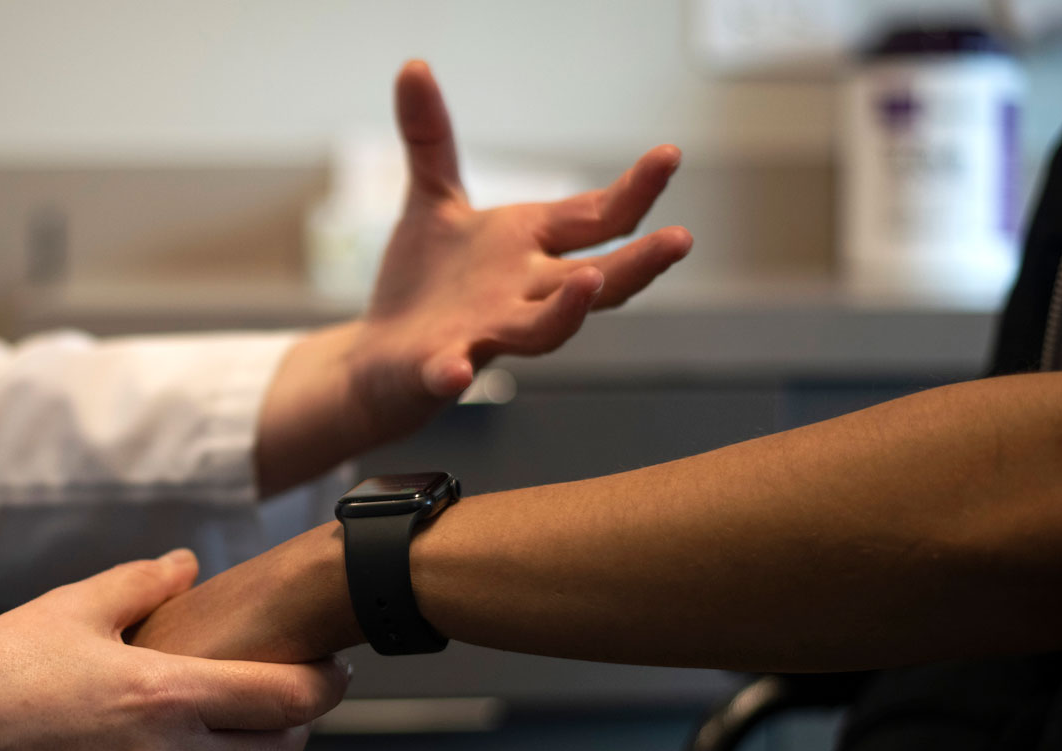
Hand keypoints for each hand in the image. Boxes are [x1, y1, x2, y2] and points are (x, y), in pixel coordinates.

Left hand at [256, 61, 691, 493]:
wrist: (380, 357)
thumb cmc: (424, 285)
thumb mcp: (431, 201)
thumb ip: (431, 138)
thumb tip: (414, 65)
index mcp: (529, 247)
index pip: (594, 218)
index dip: (634, 190)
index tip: (669, 154)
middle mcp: (522, 294)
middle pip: (595, 281)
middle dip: (638, 263)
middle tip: (682, 239)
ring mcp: (485, 334)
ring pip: (542, 331)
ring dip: (567, 311)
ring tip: (589, 283)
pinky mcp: (437, 367)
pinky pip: (450, 372)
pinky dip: (453, 373)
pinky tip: (455, 372)